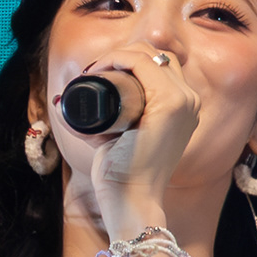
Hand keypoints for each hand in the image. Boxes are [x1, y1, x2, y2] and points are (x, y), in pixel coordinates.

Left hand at [63, 34, 205, 224]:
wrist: (132, 201)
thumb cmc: (123, 174)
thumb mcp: (118, 136)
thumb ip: (105, 120)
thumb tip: (66, 99)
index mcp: (183, 106)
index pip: (157, 64)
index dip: (125, 59)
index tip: (95, 74)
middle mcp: (190, 100)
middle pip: (153, 55)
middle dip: (120, 55)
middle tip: (91, 73)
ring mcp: (184, 101)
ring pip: (147, 54)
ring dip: (116, 55)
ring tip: (92, 72)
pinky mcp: (171, 105)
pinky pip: (143, 63)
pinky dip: (118, 58)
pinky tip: (99, 69)